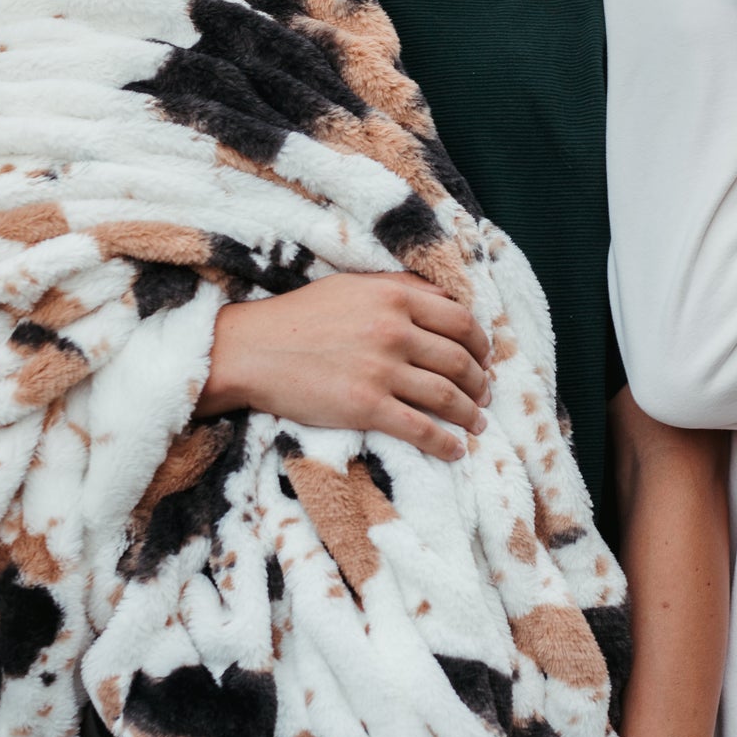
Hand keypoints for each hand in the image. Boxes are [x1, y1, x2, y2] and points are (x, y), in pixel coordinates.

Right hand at [198, 273, 490, 461]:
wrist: (250, 350)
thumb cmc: (297, 317)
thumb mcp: (351, 286)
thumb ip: (398, 288)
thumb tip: (443, 297)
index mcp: (394, 296)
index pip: (460, 319)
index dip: (481, 343)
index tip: (485, 358)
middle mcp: (394, 329)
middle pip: (459, 359)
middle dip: (481, 381)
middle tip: (486, 395)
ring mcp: (381, 369)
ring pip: (447, 395)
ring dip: (470, 414)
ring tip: (478, 424)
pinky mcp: (366, 407)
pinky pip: (421, 428)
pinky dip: (445, 442)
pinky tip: (456, 450)